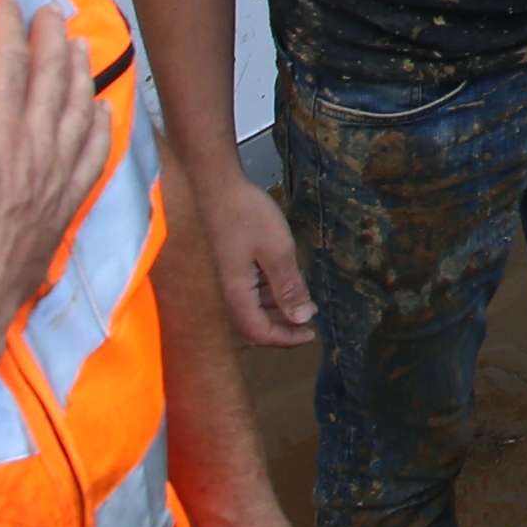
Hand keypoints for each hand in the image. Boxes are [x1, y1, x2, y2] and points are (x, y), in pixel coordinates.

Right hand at [0, 7, 112, 339]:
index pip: (6, 64)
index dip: (6, 27)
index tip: (6, 0)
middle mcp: (34, 147)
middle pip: (48, 77)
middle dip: (48, 37)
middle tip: (48, 10)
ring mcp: (56, 175)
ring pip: (76, 107)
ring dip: (78, 70)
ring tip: (78, 43)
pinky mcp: (66, 202)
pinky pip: (93, 152)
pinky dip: (98, 123)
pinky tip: (99, 110)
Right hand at [190, 159, 316, 348]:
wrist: (215, 187)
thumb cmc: (246, 216)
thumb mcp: (278, 250)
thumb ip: (289, 287)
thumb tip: (301, 319)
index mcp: (235, 295)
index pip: (259, 333)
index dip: (286, 339)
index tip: (310, 334)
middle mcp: (224, 295)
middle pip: (252, 325)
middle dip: (282, 325)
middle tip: (309, 318)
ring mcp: (222, 282)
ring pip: (248, 309)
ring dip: (274, 308)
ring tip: (301, 299)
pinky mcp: (223, 269)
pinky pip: (244, 293)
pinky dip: (264, 293)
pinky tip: (280, 280)